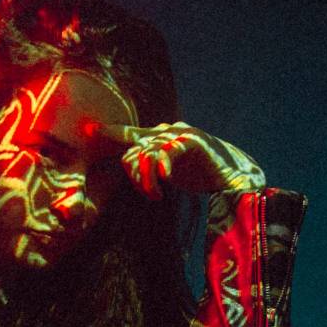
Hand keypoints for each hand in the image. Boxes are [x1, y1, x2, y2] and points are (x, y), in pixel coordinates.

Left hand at [93, 121, 266, 198]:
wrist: (233, 176)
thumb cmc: (201, 174)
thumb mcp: (170, 170)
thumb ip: (152, 165)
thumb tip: (136, 169)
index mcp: (162, 137)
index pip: (132, 134)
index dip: (114, 133)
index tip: (94, 131)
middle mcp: (168, 132)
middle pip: (133, 151)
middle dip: (135, 177)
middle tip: (150, 194)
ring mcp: (180, 134)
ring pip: (146, 155)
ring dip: (147, 180)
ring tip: (157, 194)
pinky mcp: (192, 141)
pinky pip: (165, 153)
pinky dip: (161, 169)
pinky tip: (165, 180)